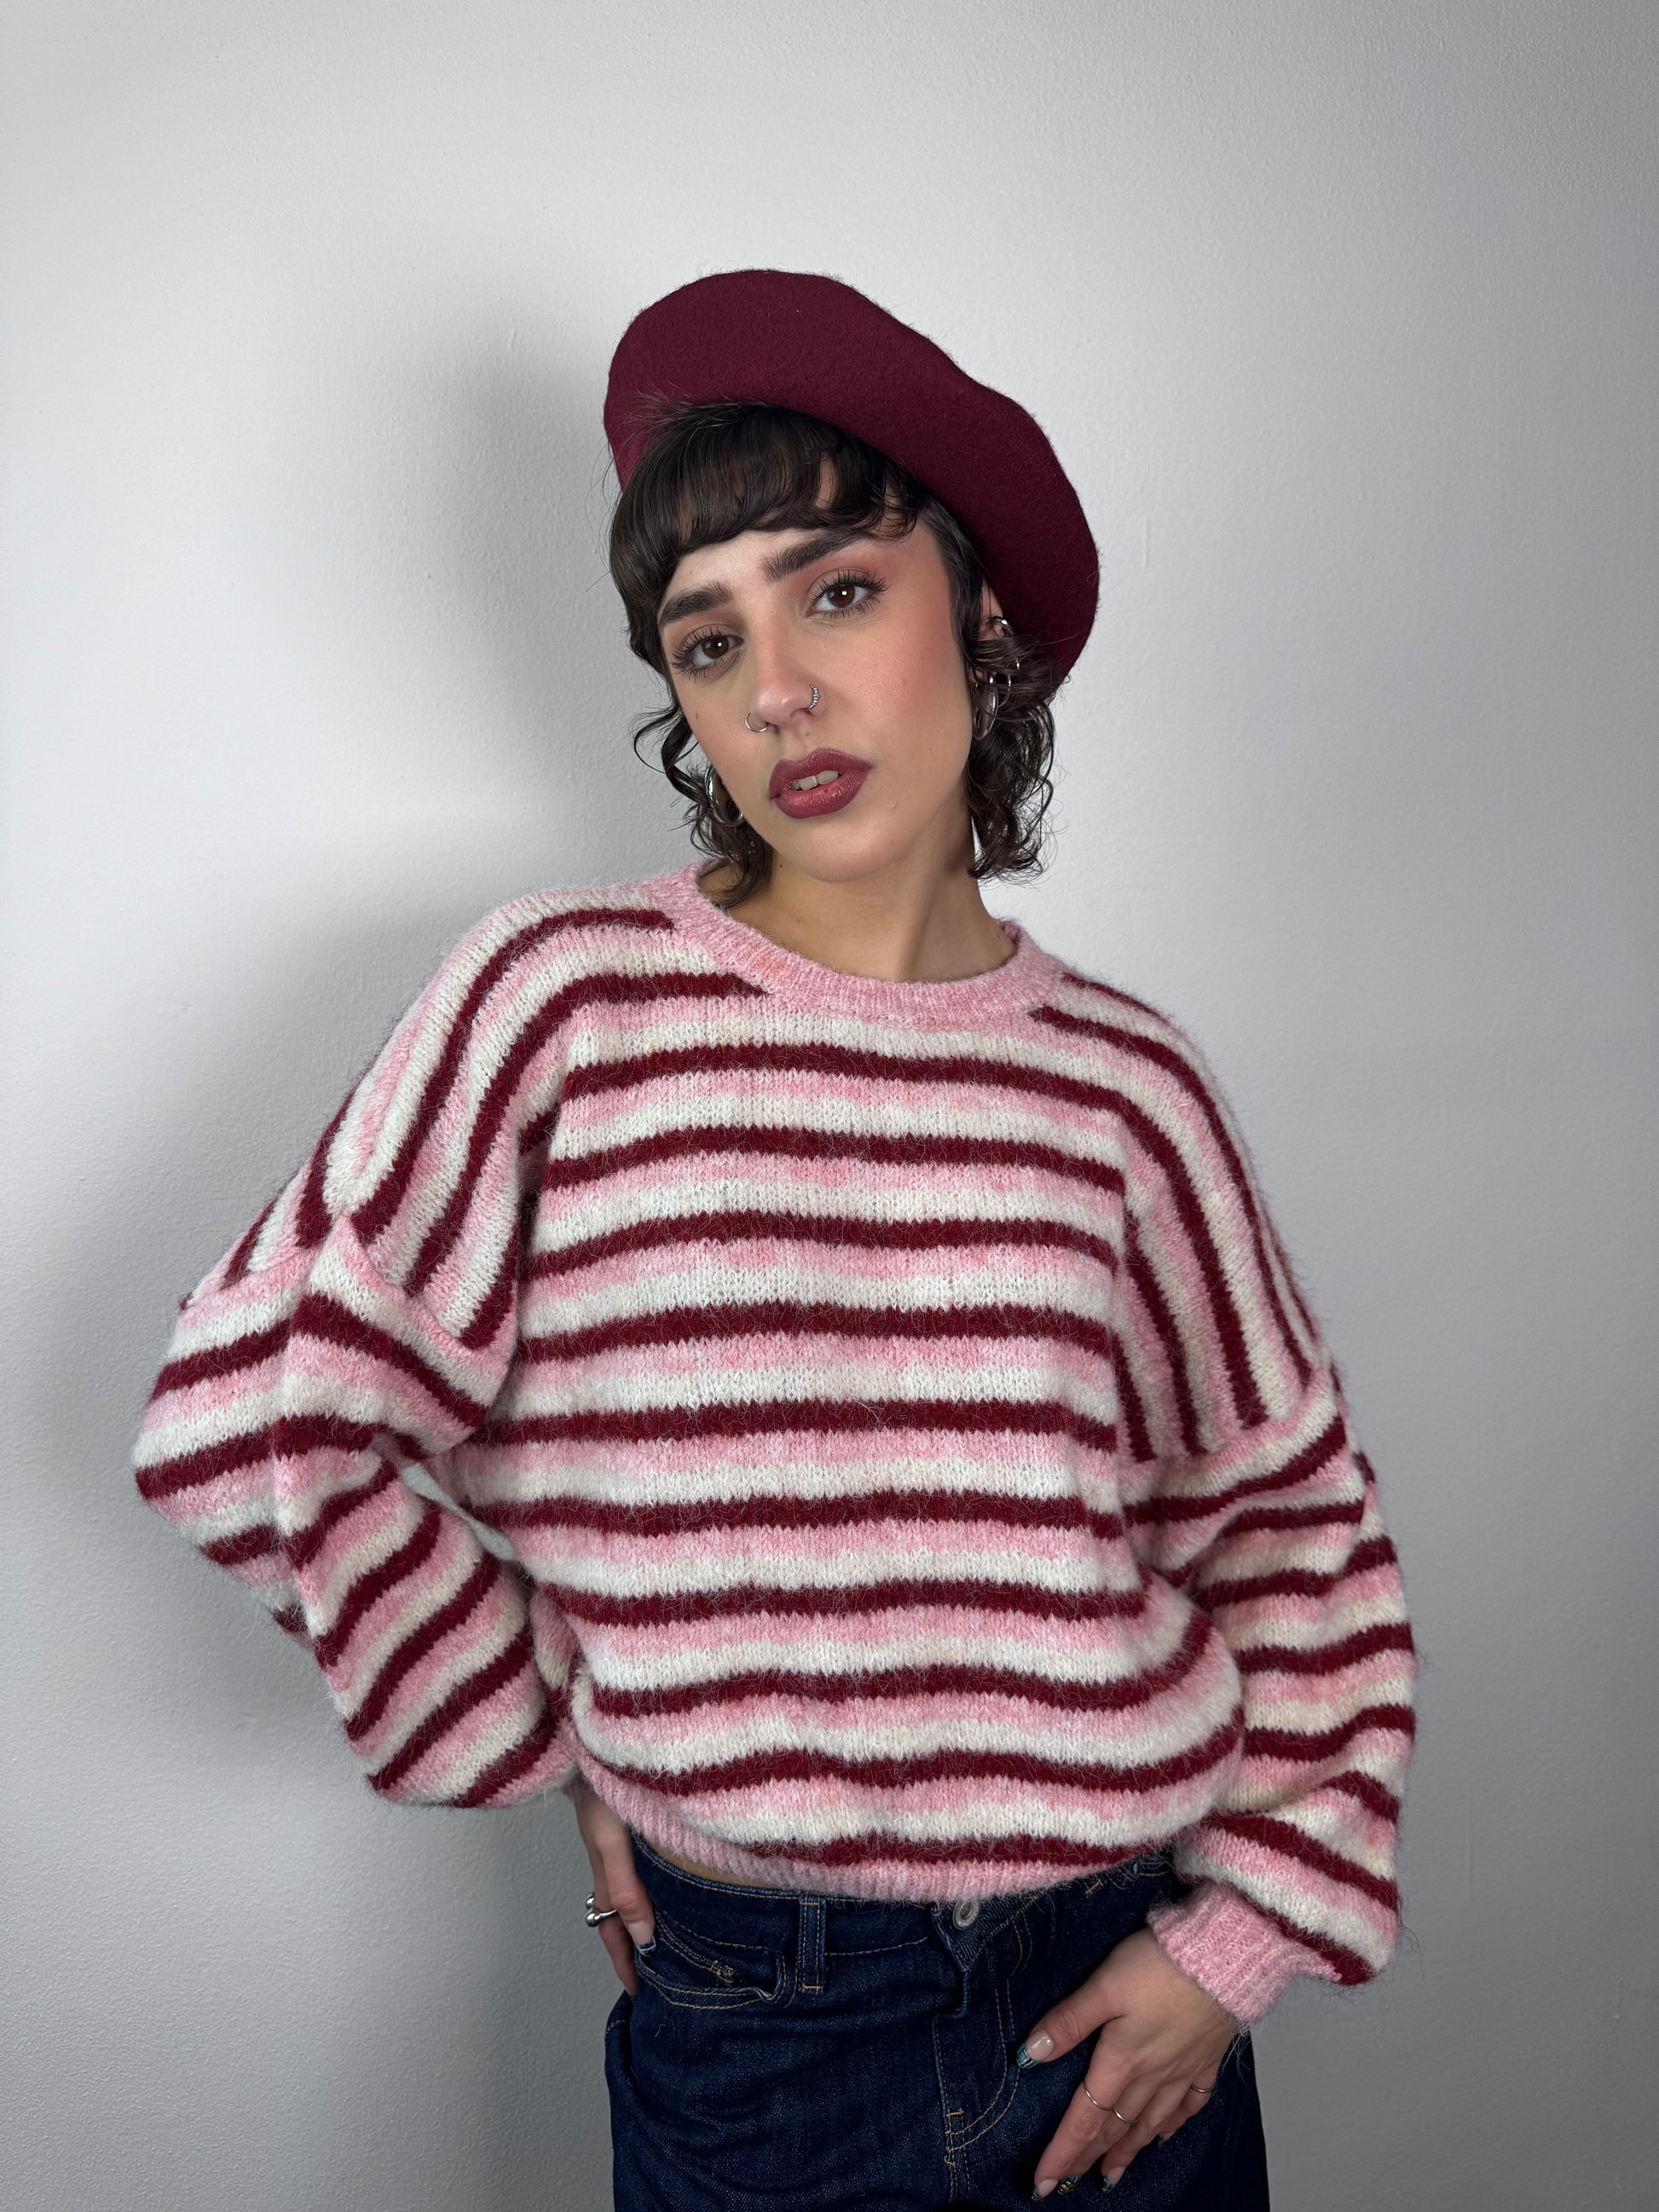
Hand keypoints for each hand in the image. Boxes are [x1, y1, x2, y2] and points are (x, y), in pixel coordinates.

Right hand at [570, 1778, 654, 1994]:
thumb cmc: (600, 1787)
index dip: (625, 1963)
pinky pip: (641, 1868)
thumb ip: (626, 1887)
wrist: (591, 1737)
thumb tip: (644, 1937)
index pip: (613, 1930)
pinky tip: (670, 1886)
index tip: (640, 1995)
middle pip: (622, 1916)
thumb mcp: (611, 1840)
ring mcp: (620, 1842)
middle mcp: (610, 1861)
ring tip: (668, 1941)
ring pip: (631, 1892)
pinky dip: (652, 1889)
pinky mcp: (631, 1823)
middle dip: (636, 1948)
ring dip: (644, 1919)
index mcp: (603, 1872)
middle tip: (660, 1977)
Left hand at [1021, 1927, 1237, 2195]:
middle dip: (1088, 2157)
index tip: (1040, 2184)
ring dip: (1127, 2151)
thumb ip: (1068, 2022)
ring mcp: (1182, 2071)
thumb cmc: (1159, 1966)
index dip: (1062, 2152)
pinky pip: (1189, 2105)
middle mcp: (1151, 2076)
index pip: (1084, 2118)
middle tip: (1068, 2184)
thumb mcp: (1103, 1986)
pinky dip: (1173, 2125)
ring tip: (1110, 2177)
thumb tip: (1028, 2056)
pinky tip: (1164, 2136)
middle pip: (1114, 2126)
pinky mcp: (1206, 2059)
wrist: (1224, 1958)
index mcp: (1121, 2061)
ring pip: (1149, 2123)